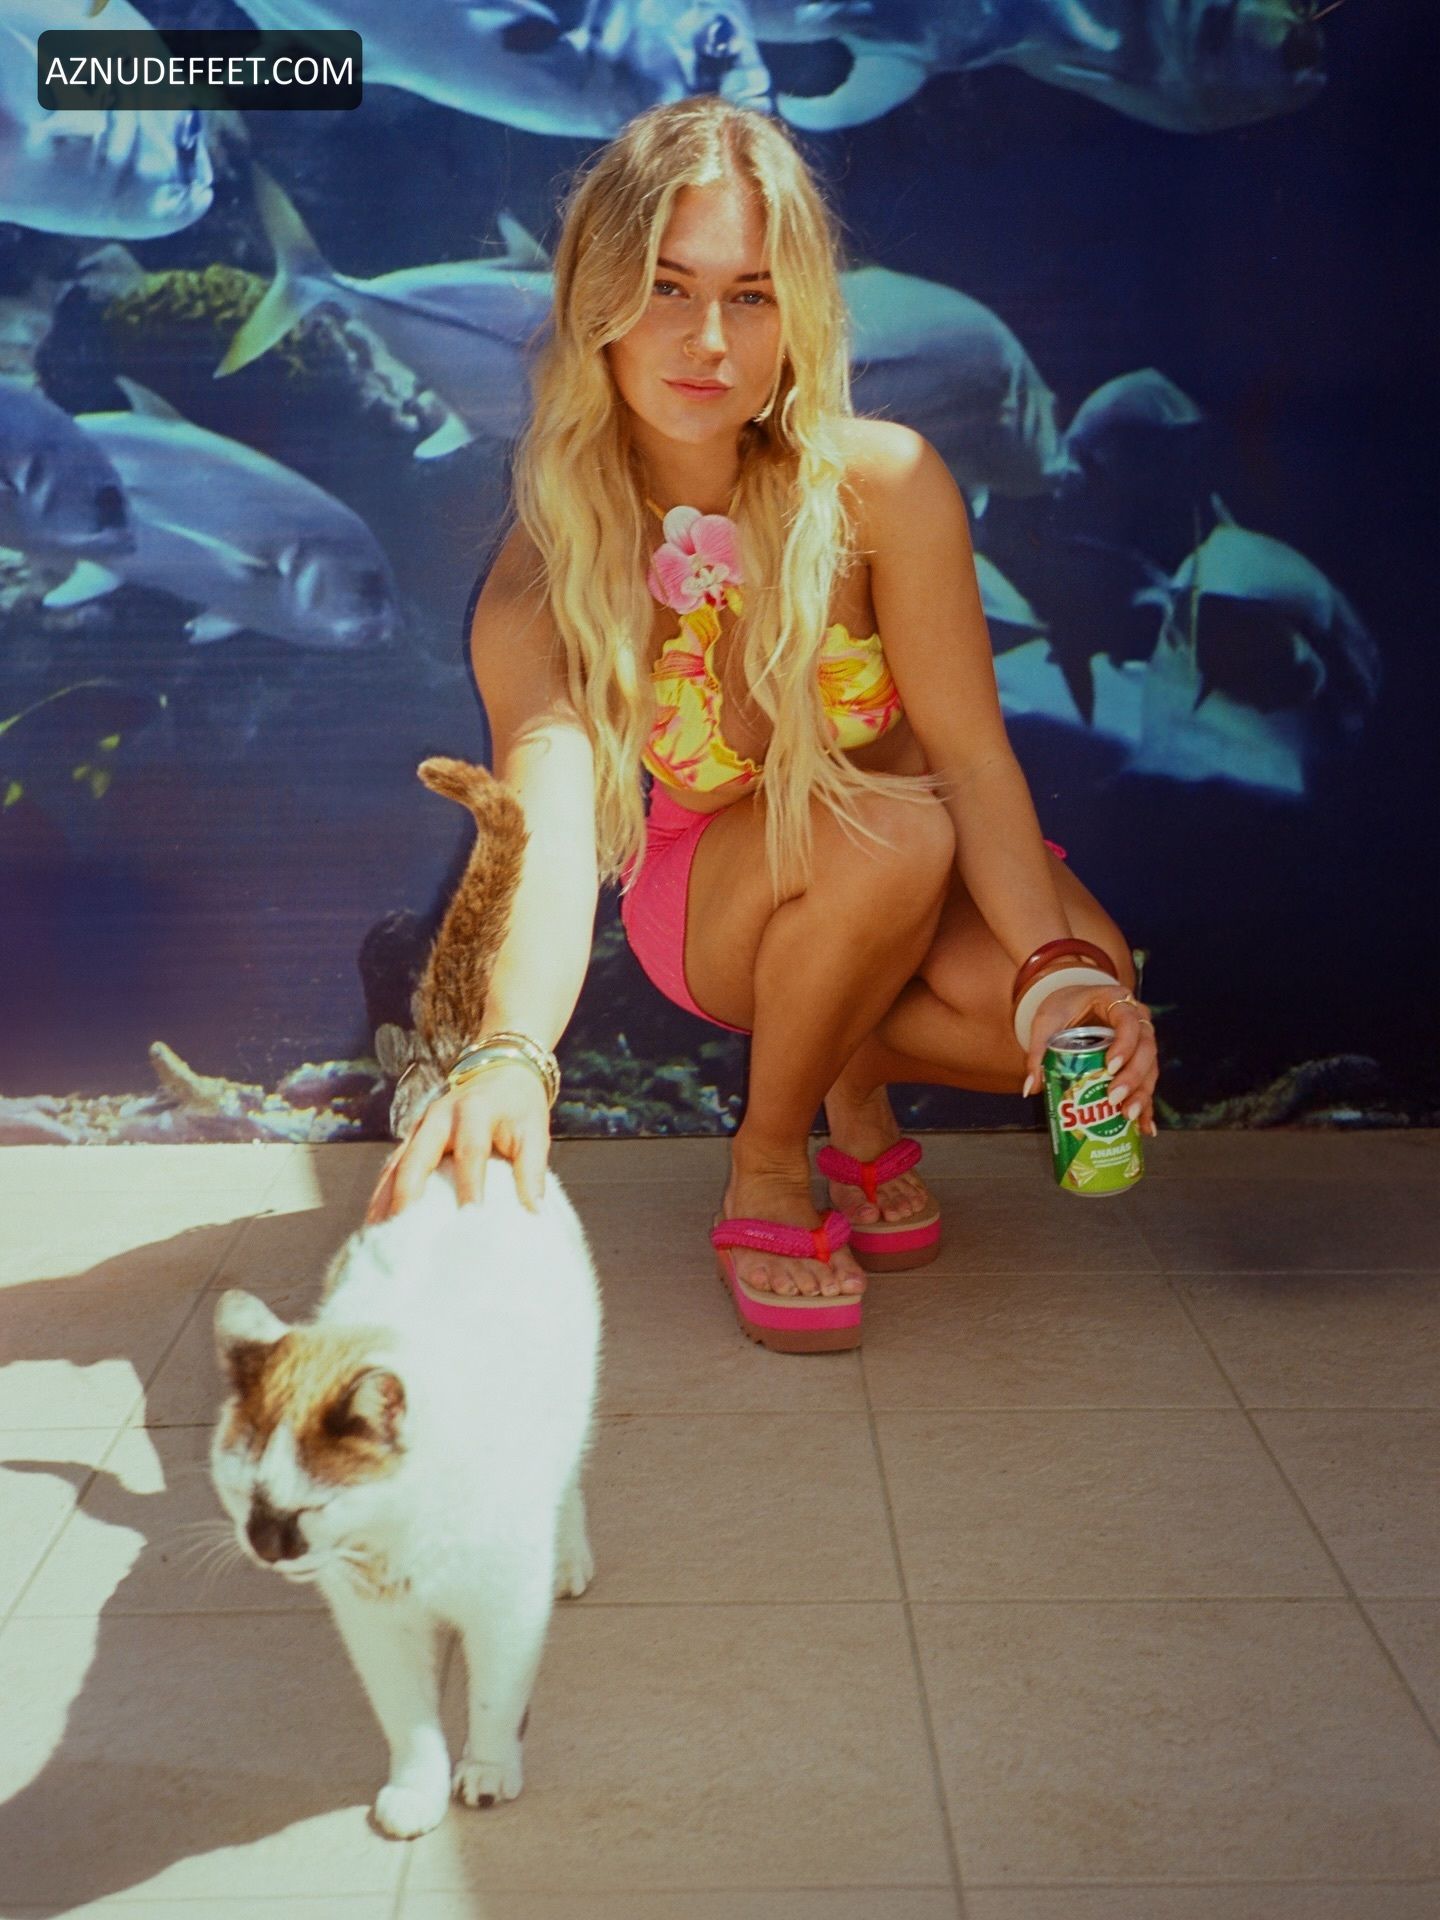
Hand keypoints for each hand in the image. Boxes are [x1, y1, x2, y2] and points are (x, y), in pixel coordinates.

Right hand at [364, 1060, 550, 1222]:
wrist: (499, 1072)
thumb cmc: (519, 1107)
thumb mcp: (534, 1132)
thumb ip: (532, 1172)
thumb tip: (535, 1216)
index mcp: (473, 1110)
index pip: (470, 1152)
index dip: (470, 1186)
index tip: (470, 1220)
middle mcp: (438, 1116)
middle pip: (416, 1159)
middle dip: (408, 1198)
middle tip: (407, 1236)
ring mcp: (419, 1127)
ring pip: (395, 1166)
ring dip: (386, 1201)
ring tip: (381, 1238)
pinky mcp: (411, 1138)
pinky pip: (390, 1169)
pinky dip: (382, 1196)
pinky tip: (377, 1224)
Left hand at [1020, 981, 1158, 1137]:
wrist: (1072, 1001)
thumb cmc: (1061, 1007)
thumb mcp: (1046, 1022)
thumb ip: (1039, 1052)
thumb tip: (1031, 1088)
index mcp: (1116, 1001)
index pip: (1128, 1021)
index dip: (1125, 1045)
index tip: (1111, 1067)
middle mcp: (1137, 1018)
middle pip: (1146, 1048)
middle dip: (1133, 1076)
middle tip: (1114, 1097)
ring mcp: (1142, 1040)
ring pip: (1151, 1068)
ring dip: (1142, 1094)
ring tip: (1128, 1115)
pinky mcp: (1139, 1060)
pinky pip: (1147, 1083)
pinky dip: (1147, 1105)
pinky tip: (1146, 1127)